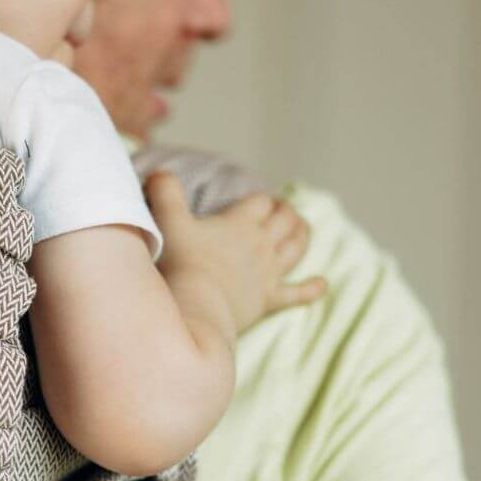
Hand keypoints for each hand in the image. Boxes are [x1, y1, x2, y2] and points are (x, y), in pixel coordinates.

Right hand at [145, 170, 327, 335]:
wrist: (196, 307)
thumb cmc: (182, 264)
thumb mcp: (168, 222)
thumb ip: (165, 192)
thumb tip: (158, 172)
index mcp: (240, 223)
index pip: (260, 202)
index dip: (261, 201)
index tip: (258, 203)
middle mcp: (261, 244)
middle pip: (285, 220)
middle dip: (287, 213)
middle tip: (284, 213)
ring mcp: (268, 273)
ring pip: (296, 248)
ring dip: (301, 237)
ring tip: (302, 231)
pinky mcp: (269, 300)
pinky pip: (297, 293)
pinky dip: (311, 289)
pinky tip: (322, 284)